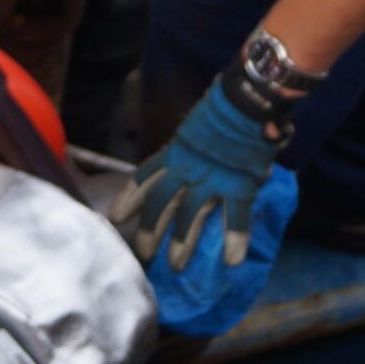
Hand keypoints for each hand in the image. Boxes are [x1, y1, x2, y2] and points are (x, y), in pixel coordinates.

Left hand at [114, 81, 291, 270]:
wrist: (247, 97)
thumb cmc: (226, 108)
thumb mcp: (198, 127)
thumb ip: (191, 149)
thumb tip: (187, 159)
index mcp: (176, 151)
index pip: (145, 177)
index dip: (130, 198)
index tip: (117, 217)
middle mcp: (187, 168)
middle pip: (161, 203)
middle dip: (150, 229)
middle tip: (144, 254)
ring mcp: (212, 178)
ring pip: (190, 216)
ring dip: (182, 242)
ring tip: (176, 265)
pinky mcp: (238, 185)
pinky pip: (235, 217)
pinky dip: (235, 238)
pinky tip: (232, 260)